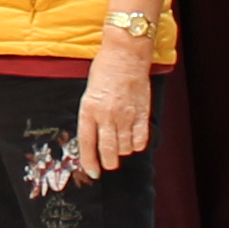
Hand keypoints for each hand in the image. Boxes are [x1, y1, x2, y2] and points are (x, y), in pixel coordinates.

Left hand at [75, 41, 155, 180]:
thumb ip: (91, 115)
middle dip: (108, 162)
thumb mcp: (89, 93)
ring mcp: (126, 115)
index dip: (89, 162)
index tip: (93, 172)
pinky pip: (140, 139)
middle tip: (109, 164)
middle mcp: (106, 115)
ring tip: (120, 145)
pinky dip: (137, 145)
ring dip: (122, 151)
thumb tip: (93, 138)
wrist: (126, 55)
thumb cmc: (104, 70)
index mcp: (89, 110)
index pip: (87, 144)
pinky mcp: (142, 113)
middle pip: (107, 151)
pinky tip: (133, 140)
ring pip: (124, 147)